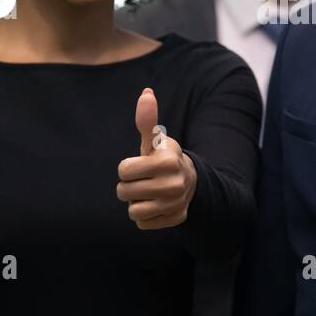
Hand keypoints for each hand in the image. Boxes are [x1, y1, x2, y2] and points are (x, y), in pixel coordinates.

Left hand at [116, 88, 196, 229]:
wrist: (191, 182)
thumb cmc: (164, 159)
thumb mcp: (156, 141)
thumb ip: (147, 120)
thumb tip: (146, 92)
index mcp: (167, 161)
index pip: (123, 170)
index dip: (128, 168)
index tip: (142, 165)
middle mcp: (173, 184)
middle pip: (124, 192)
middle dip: (129, 186)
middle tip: (144, 180)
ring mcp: (175, 204)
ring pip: (132, 211)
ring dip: (136, 202)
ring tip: (149, 193)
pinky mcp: (175, 220)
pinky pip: (142, 223)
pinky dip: (146, 216)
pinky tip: (156, 205)